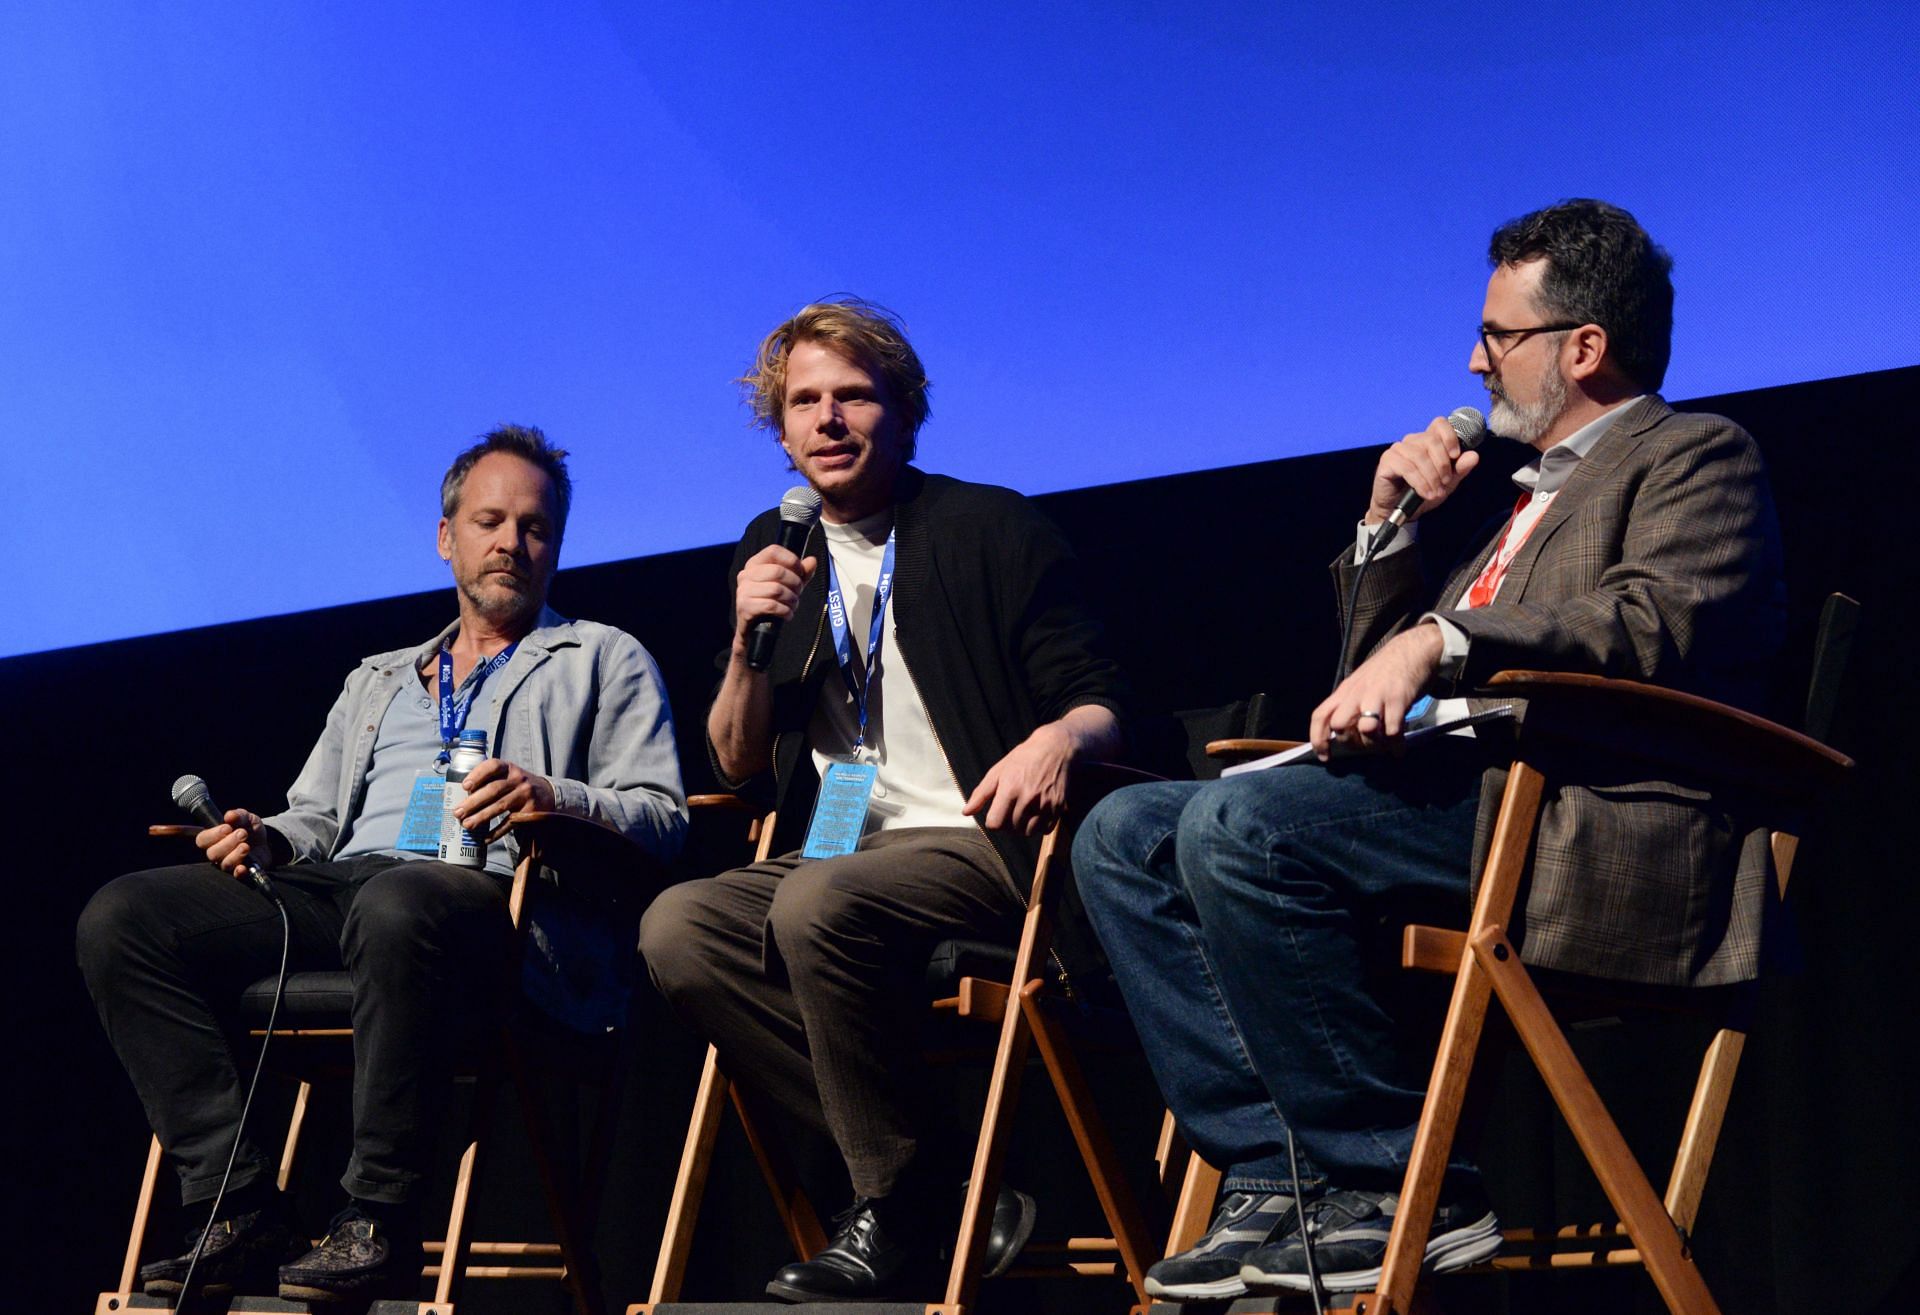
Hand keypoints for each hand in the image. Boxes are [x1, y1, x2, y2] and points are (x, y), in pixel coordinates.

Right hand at [196, 808, 273, 879]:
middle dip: (228, 842)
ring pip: (224, 864)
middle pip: (213, 853)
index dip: (213, 834)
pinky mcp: (241, 872)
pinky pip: (236, 876)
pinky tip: (244, 867)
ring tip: (246, 846)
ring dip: (236, 854)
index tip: (228, 827)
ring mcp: (228, 864)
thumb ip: (238, 815)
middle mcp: (218, 854)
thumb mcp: (246, 818)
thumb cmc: (249, 829)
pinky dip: (239, 872)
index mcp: (214, 839)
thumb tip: (230, 815)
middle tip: (243, 833)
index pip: (202, 840)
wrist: (266, 842)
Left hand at [453, 758, 555, 842]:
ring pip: (500, 806)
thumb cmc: (518, 785)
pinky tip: (484, 838)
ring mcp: (525, 795)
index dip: (477, 775)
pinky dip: (496, 832)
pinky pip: (510, 823)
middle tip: (457, 812)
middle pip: (493, 789)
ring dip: (481, 817)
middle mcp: (518, 779)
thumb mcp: (508, 776)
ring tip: (466, 825)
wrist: (547, 794)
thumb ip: (489, 781)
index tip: (465, 786)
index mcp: (509, 768)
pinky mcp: (530, 812)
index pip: (492, 766)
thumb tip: (460, 799)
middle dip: (473, 802)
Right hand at [731, 543, 818, 660]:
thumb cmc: (771, 602)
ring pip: (776, 589)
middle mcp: (745, 575)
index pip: (774, 550)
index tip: (801, 573)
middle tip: (798, 593)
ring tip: (793, 605)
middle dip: (795, 584)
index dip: (792, 560)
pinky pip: (771, 605)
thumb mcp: (788, 586)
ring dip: (791, 600)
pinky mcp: (744, 608)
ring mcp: (742, 591)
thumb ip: (801, 573)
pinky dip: (785, 611)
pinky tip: (787, 615)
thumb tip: (812, 561)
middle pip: (778, 571)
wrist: (754, 631)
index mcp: (754, 564)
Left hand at [963, 723, 1073, 835]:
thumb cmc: (1023, 758)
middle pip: (1011, 829)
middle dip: (1007, 823)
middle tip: (1010, 810)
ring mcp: (1045, 803)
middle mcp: (1028, 798)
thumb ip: (981, 794)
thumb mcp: (998, 771)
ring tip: (1022, 813)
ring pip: (1028, 832)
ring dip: (1022, 827)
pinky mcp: (1059, 807)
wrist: (1055, 748)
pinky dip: (1039, 826)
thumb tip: (966, 812)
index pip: (995, 823)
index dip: (992, 821)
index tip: (995, 813)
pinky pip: (1045, 829)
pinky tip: (1036, 813)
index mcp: (1010, 788)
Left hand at [1310, 624, 1444, 758]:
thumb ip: (1351, 705)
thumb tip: (1347, 734)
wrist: (1413, 649)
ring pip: (1366, 729)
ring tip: (1385, 745)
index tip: (1324, 757)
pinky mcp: (1398, 699)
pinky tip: (1399, 749)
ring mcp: (1377, 695)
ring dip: (1375, 744)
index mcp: (1345, 691)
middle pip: (1340, 725)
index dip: (1318, 739)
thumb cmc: (1387, 671)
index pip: (1321, 715)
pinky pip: (1393, 730)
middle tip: (1366, 745)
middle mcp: (1357, 693)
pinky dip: (1396, 745)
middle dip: (1351, 742)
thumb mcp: (1361, 684)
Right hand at [1366, 415, 1481, 525]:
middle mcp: (1412, 441)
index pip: (1439, 424)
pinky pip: (1406, 467)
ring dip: (1431, 477)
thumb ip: (1460, 469)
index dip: (1450, 436)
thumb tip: (1474, 456)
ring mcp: (1398, 449)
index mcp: (1427, 441)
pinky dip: (1419, 482)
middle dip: (1442, 464)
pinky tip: (1425, 493)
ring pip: (1419, 455)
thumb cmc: (1422, 492)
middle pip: (1431, 440)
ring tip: (1436, 493)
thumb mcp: (1447, 482)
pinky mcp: (1387, 461)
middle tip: (1446, 482)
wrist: (1401, 511)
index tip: (1455, 455)